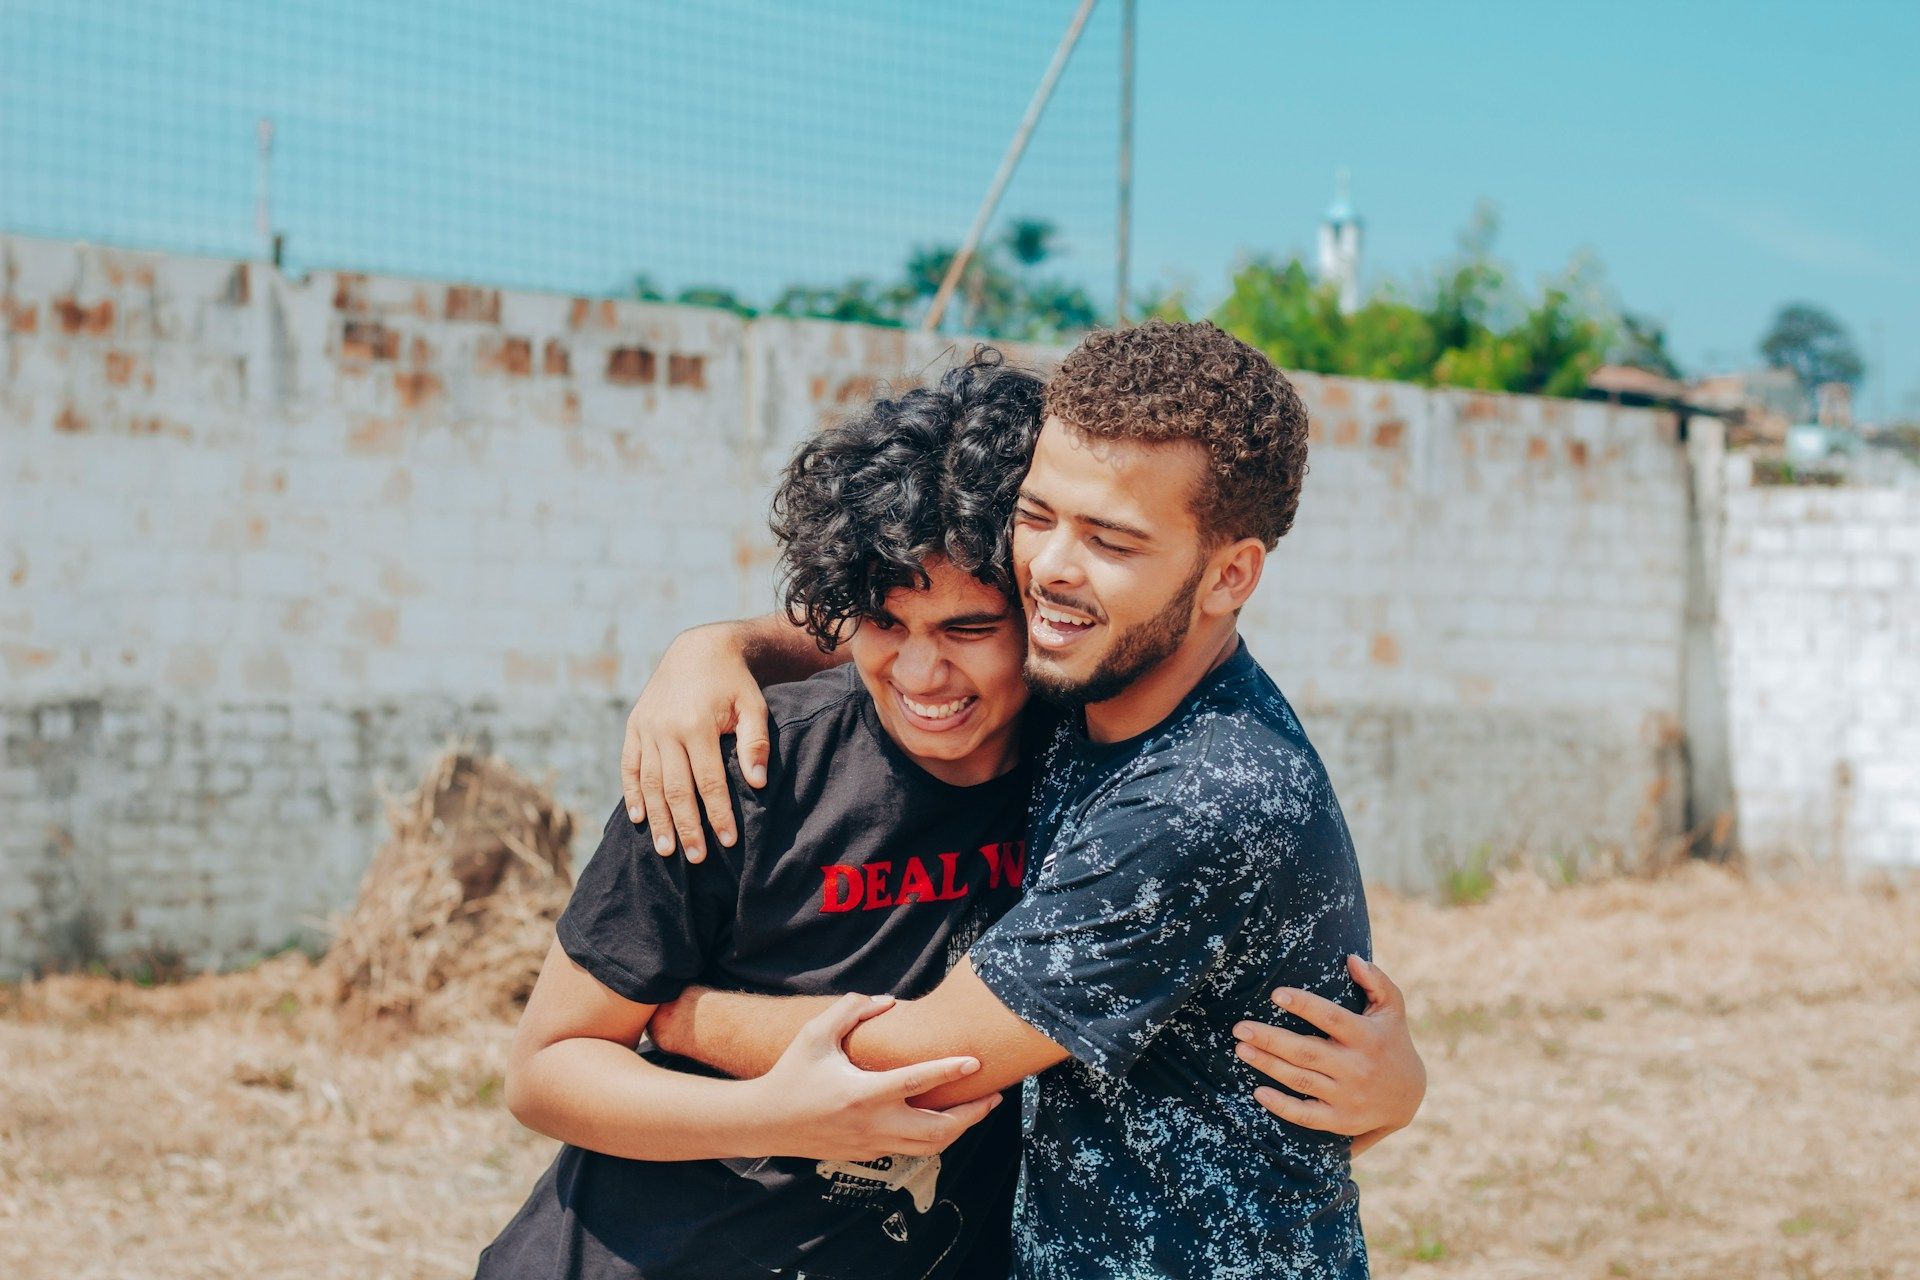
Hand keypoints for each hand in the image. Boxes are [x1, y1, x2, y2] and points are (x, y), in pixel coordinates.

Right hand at [619, 624, 772, 861]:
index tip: (728, 841)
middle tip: (697, 858)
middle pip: (675, 789)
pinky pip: (629, 765)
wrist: (698, 649)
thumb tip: (757, 783)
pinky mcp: (634, 726)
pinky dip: (631, 793)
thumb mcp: (753, 705)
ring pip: (649, 783)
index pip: (708, 782)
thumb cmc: (733, 682)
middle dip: (686, 827)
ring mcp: (646, 728)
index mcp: (696, 725)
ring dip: (658, 819)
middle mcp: (665, 729)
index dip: (718, 814)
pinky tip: (639, 818)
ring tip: (666, 850)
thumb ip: (755, 743)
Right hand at [748, 993, 1001, 1160]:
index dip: (948, 1071)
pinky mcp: (869, 1155)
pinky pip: (913, 1149)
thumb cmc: (790, 1073)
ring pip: (930, 1146)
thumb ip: (850, 1011)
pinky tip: (947, 1119)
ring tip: (980, 1109)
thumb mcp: (814, 1035)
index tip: (976, 1061)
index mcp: (862, 1094)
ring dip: (960, 1129)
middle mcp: (873, 1124)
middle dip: (972, 1114)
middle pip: (938, 1129)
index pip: (916, 1083)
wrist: (765, 1122)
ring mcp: (872, 1144)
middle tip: (995, 1095)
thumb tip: (887, 1002)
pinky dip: (936, 1137)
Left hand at [1233, 954, 1425, 1142]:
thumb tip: (1352, 958)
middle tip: (1240, 1028)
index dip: (1304, 1005)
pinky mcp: (1341, 1120)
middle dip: (1270, 1039)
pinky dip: (1281, 1106)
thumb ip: (1376, 981)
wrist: (1410, 1096)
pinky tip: (1258, 1092)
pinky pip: (1306, 1116)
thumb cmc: (1391, 1041)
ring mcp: (1348, 1096)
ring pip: (1300, 1080)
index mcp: (1367, 1037)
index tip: (1276, 994)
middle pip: (1306, 1051)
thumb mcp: (1392, 1009)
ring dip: (1268, 1065)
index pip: (1331, 1018)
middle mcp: (1356, 1067)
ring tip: (1241, 1049)